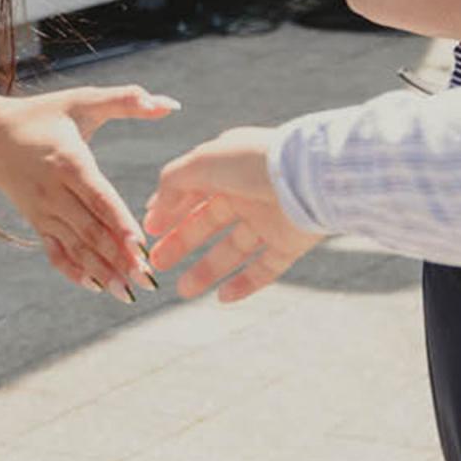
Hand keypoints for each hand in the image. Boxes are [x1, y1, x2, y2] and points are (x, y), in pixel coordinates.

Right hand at [0, 85, 179, 297]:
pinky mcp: (37, 222)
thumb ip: (126, 99)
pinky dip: (73, 271)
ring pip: (75, 246)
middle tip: (148, 279)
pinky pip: (55, 252)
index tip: (140, 245)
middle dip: (119, 257)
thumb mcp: (81, 100)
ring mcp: (44, 211)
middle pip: (90, 229)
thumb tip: (169, 103)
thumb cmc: (42, 115)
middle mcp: (55, 192)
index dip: (119, 222)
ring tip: (128, 293)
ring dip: (101, 271)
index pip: (98, 197)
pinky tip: (95, 287)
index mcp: (69, 162)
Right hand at [143, 126, 322, 301]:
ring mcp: (269, 219)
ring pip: (232, 250)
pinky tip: (221, 298)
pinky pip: (265, 269)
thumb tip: (155, 207)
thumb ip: (173, 181)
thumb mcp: (202, 162)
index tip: (149, 231)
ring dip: (206, 270)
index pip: (192, 191)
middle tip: (157, 263)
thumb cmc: (253, 162)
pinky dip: (244, 285)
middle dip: (181, 243)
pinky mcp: (289, 243)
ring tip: (182, 290)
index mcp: (227, 168)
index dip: (169, 210)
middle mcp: (247, 193)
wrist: (310, 177)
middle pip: (207, 223)